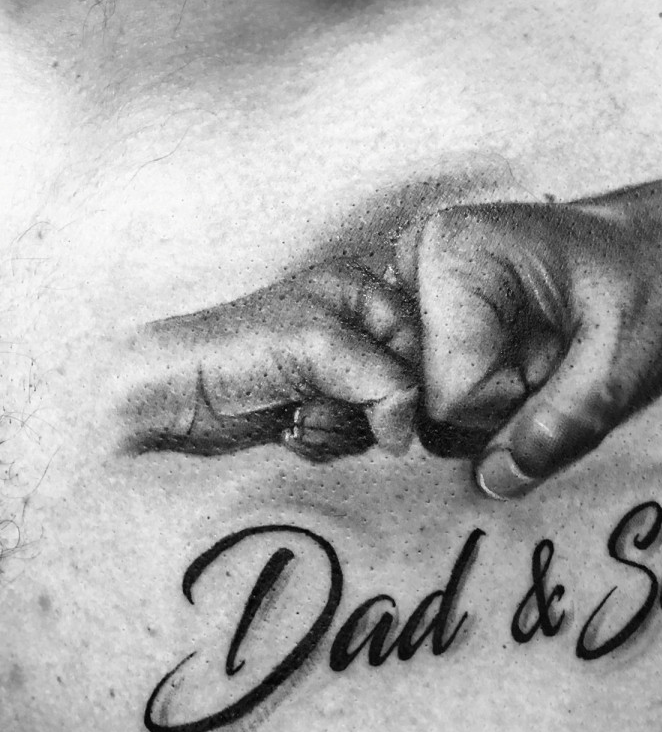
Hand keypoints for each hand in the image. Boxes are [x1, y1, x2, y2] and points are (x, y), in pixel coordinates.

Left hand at [120, 263, 419, 460]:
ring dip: (339, 427)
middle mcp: (351, 327)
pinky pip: (351, 438)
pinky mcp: (316, 409)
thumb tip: (406, 434)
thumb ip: (386, 382)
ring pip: (377, 417)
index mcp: (358, 290)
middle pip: (401, 385)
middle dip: (365, 405)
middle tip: (320, 398)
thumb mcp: (322, 348)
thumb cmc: (237, 352)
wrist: (171, 395)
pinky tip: (288, 426)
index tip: (380, 403)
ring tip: (296, 411)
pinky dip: (323, 441)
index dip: (404, 380)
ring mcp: (333, 373)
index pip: (419, 340)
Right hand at [396, 202, 661, 497]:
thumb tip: (495, 479)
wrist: (655, 251)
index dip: (514, 402)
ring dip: (491, 401)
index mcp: (453, 253)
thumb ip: (567, 421)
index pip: (452, 395)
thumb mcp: (629, 356)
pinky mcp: (419, 315)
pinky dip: (481, 392)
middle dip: (497, 404)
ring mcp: (410, 292)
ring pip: (428, 405)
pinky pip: (433, 393)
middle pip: (429, 402)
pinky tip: (516, 352)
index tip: (561, 359)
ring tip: (539, 350)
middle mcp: (413, 265)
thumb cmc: (647, 285)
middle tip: (554, 355)